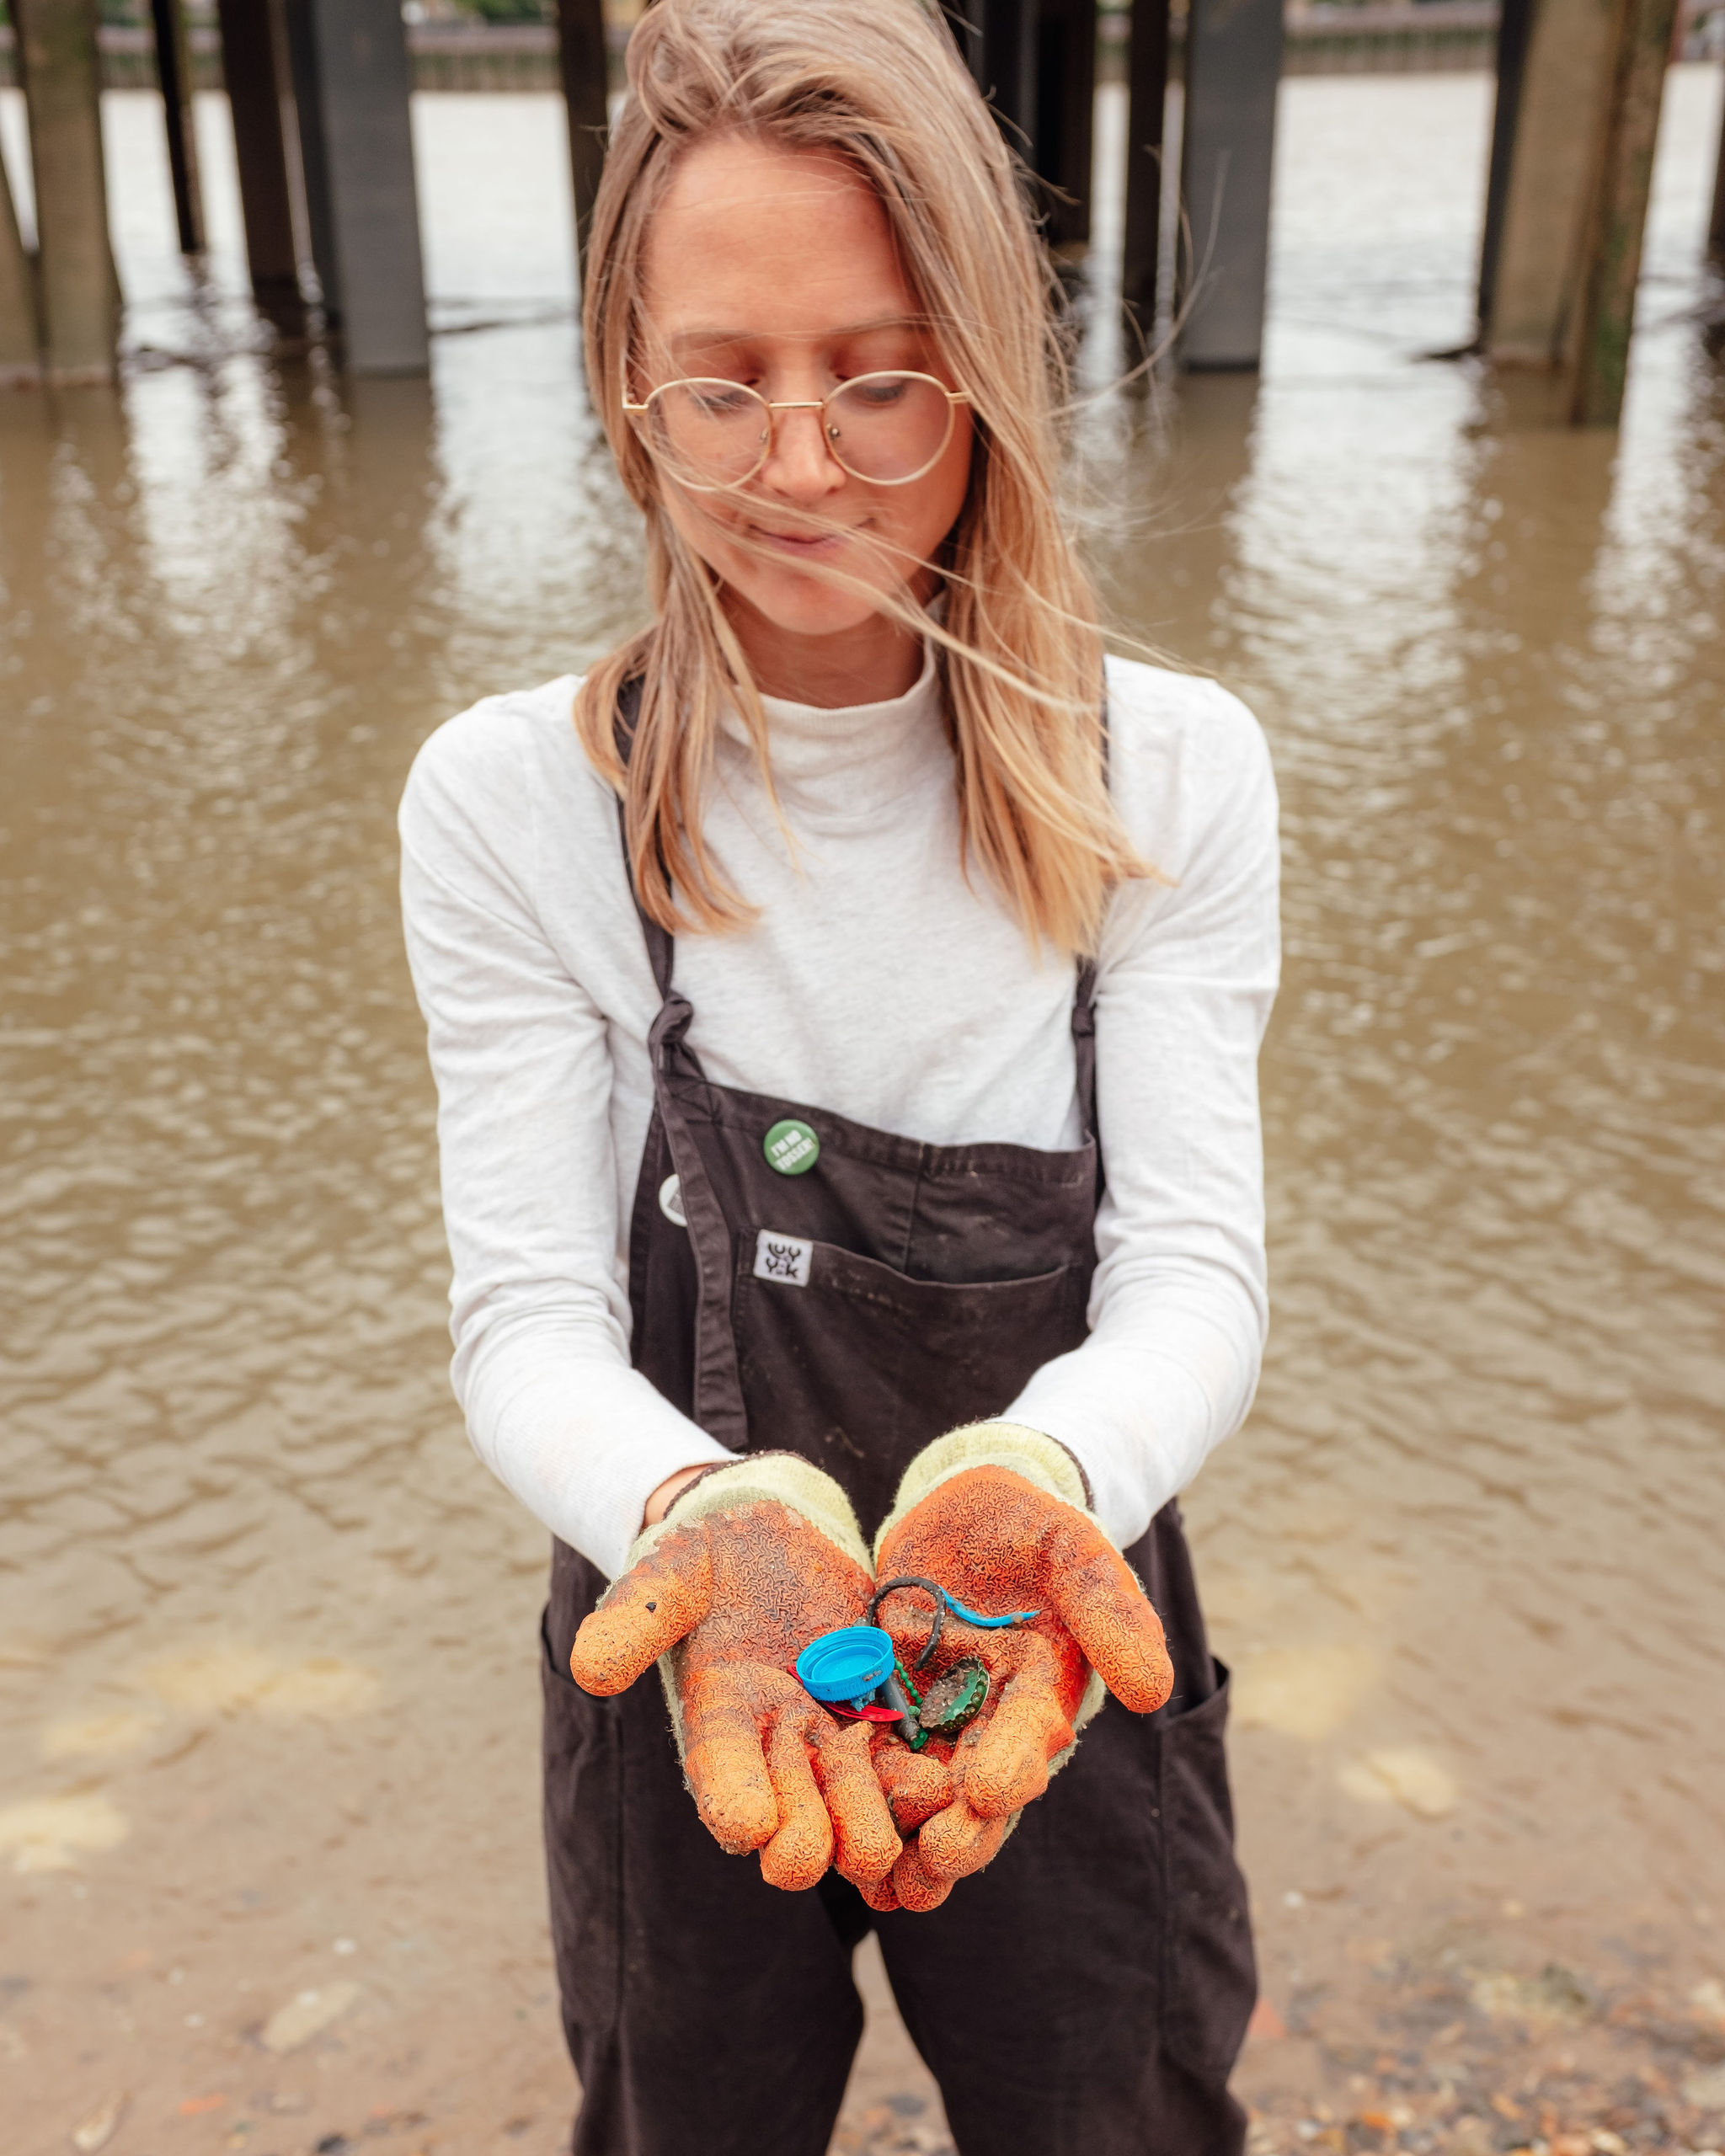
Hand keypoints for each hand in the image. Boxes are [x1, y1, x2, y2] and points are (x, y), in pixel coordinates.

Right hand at [570, 1455, 901, 1893]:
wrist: (772, 1534)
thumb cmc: (709, 1556)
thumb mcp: (669, 1574)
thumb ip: (635, 1618)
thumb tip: (586, 1667)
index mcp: (718, 1719)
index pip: (719, 1770)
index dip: (733, 1799)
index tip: (748, 1827)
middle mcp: (776, 1743)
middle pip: (794, 1805)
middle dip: (808, 1834)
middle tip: (824, 1853)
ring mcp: (833, 1732)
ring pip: (858, 1797)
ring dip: (875, 1826)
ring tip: (898, 1845)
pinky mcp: (884, 1710)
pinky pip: (907, 1759)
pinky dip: (924, 1787)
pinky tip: (951, 1799)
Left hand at [863, 1425, 1172, 1911]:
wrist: (963, 1509)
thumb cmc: (1030, 1527)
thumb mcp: (1074, 1551)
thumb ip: (1109, 1611)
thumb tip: (1156, 1692)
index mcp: (1043, 1691)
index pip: (1030, 1737)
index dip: (1011, 1766)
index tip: (986, 1791)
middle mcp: (991, 1719)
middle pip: (977, 1788)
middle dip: (960, 1829)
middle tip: (934, 1860)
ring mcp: (935, 1717)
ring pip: (922, 1790)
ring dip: (905, 1833)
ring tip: (881, 1878)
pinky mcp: (885, 1703)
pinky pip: (868, 1755)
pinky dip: (854, 1794)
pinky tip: (830, 1828)